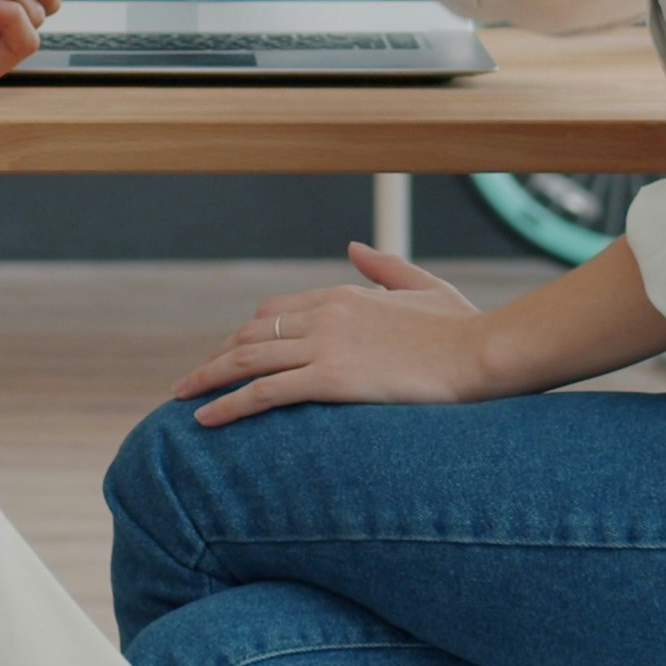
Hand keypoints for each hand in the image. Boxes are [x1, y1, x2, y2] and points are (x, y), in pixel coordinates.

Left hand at [171, 242, 494, 424]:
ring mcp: (326, 345)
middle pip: (251, 334)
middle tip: (191, 379)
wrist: (484, 353)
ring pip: (248, 359)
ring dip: (208, 378)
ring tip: (182, 396)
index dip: (245, 334)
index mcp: (344, 294)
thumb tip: (353, 247)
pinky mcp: (331, 379)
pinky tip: (205, 419)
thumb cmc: (464, 328)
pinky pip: (264, 391)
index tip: (228, 354)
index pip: (275, 310)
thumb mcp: (424, 287)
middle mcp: (326, 314)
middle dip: (217, 357)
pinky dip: (229, 403)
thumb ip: (385, 267)